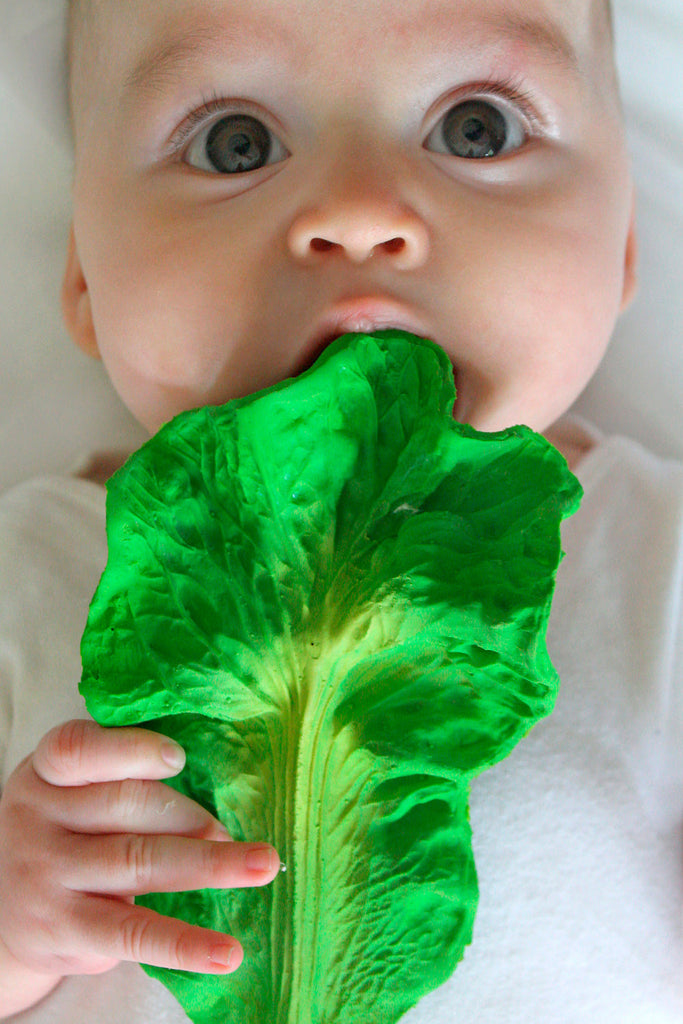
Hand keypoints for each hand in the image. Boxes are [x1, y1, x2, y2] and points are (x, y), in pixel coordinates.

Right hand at [0, 719, 279, 989]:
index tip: (180, 759)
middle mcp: (40, 819)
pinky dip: (185, 945)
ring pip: (139, 862)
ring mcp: (50, 876)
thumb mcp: (69, 792)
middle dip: (190, 815)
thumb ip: (120, 776)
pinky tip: (227, 953)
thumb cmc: (62, 832)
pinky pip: (133, 934)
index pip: (78, 750)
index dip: (133, 750)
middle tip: (232, 829)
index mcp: (45, 773)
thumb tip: (218, 782)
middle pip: (126, 805)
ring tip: (263, 865)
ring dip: (209, 864)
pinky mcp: (67, 930)